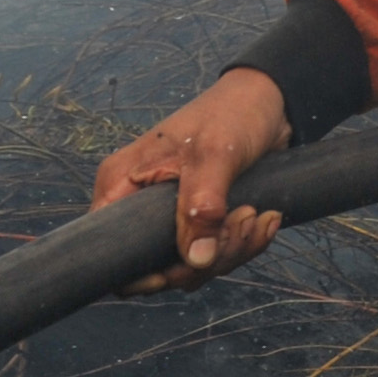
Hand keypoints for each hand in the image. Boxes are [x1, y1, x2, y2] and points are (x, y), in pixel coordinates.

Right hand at [89, 68, 289, 290]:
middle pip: (157, 265)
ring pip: (191, 264)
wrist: (269, 101)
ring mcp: (171, 215)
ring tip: (257, 214)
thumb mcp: (215, 155)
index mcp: (123, 185)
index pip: (108, 248)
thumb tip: (194, 260)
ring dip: (231, 249)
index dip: (136, 274)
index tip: (176, 271)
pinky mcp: (202, 220)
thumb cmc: (232, 114)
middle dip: (205, 258)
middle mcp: (139, 204)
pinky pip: (215, 253)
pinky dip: (243, 243)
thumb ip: (202, 207)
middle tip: (242, 219)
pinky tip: (265, 219)